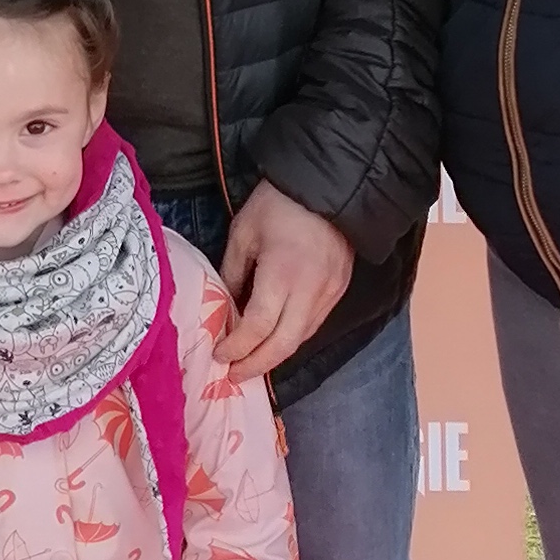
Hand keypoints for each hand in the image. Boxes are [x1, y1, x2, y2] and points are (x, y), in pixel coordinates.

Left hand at [213, 181, 353, 381]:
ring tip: (251, 362)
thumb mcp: (243, 234)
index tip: (219, 355)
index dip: (237, 347)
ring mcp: (329, 293)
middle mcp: (310, 291)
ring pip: (302, 339)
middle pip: (283, 345)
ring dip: (275, 355)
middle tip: (234, 374)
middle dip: (257, 365)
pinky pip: (314, 324)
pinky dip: (292, 337)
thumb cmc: (278, 204)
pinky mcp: (340, 290)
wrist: (330, 185)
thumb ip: (232, 274)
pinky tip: (275, 340)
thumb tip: (225, 308)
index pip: (258, 327)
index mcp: (282, 275)